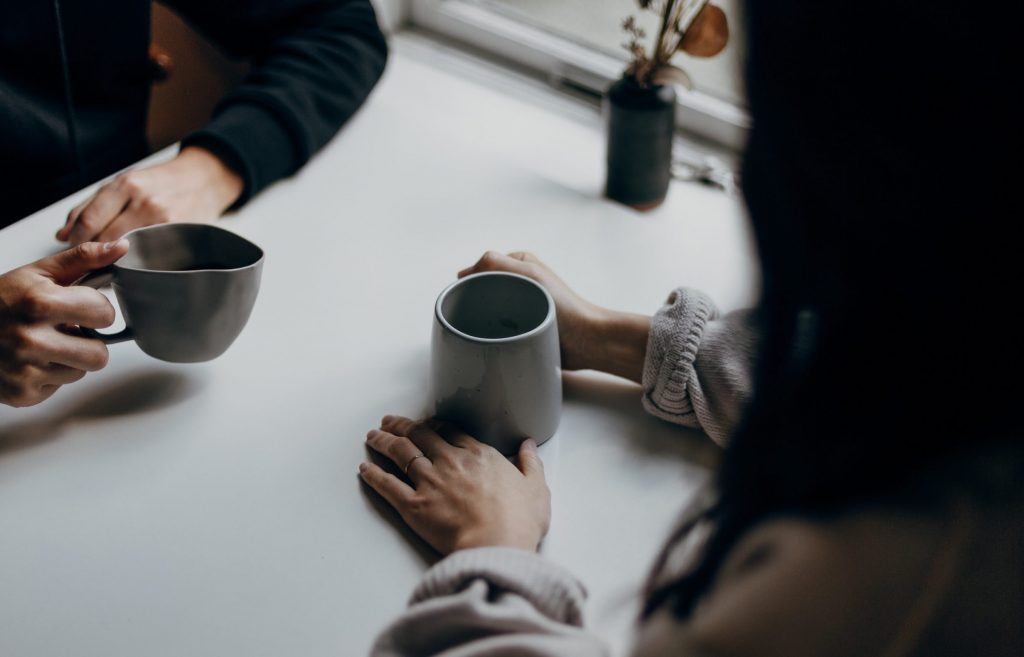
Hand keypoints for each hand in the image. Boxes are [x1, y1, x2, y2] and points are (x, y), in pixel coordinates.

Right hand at [0, 240, 127, 406]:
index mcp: (38, 303)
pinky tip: (32, 360)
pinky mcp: (21, 394)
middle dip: (89, 341)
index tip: (80, 307)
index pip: (105, 315)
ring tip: (46, 343)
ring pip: (81, 372)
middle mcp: (29, 339)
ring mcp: (23, 370)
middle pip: (99, 355)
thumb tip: (121, 247)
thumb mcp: (38, 273)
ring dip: (70, 359)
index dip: (96, 310)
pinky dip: (50, 375)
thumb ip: (83, 259)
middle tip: (67, 330)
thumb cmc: (0, 300)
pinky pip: (59, 387)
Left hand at [56, 146, 242, 245]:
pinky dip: (139, 262)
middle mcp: (144, 201)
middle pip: (106, 239)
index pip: (89, 222)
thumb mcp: (124, 183)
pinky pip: (151, 255)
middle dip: (94, 254)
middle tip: (92, 261)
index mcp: (125, 184)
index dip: (77, 241)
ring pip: (127, 251)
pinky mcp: (180, 233)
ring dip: (115, 261)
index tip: (75, 250)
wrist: (204, 179)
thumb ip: (90, 206)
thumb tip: (61, 235)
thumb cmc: (161, 183)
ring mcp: (164, 219)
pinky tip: (136, 263)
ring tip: (113, 263)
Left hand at [359, 415, 550, 554]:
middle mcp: (450, 462)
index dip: (434, 425)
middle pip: (420, 436)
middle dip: (402, 425)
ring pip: (400, 453)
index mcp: (479, 456)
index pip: (450, 431)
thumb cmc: (519, 521)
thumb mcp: (537, 489)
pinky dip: (374, 475)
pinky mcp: (414, 506)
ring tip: (373, 435)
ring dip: (384, 442)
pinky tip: (364, 469)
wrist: (497, 545)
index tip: (425, 423)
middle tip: (389, 421)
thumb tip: (528, 446)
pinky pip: (387, 486)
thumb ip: (531, 464)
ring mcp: (430, 482)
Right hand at [459, 251, 650, 382]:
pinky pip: (498, 329)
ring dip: (483, 321)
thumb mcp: (529, 274)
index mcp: (520, 264)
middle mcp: (519, 283)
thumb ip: (495, 263)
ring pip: (487, 311)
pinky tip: (491, 341)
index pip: (481, 268)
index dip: (470, 282)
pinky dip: (492, 334)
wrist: (587, 341)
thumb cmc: (563, 306)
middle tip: (474, 318)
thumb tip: (463, 274)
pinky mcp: (523, 328)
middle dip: (474, 303)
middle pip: (482, 290)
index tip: (466, 299)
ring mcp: (521, 306)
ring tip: (484, 331)